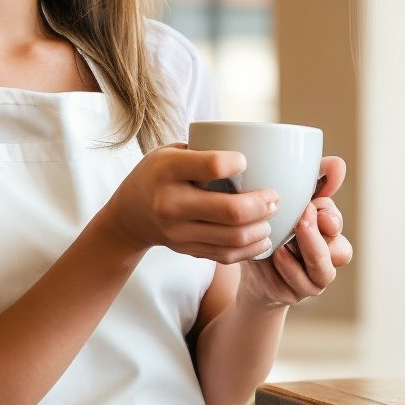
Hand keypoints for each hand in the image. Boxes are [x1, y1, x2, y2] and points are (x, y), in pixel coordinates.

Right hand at [103, 144, 280, 261]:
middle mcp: (171, 204)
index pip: (212, 166)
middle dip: (262, 204)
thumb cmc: (159, 175)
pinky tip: (262, 239)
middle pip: (230, 210)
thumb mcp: (171, 152)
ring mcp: (178, 232)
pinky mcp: (187, 250)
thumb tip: (255, 148)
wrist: (129, 216)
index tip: (245, 161)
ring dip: (261, 229)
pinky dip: (251, 249)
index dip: (237, 162)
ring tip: (270, 218)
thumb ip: (204, 151)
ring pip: (233, 238)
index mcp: (168, 170)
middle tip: (275, 198)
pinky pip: (226, 256)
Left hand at [240, 155, 352, 306]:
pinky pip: (302, 284)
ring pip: (325, 271)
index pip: (335, 222)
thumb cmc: (269, 229)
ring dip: (309, 252)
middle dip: (322, 234)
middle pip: (340, 249)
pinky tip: (277, 254)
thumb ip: (310, 181)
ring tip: (289, 238)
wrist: (248, 268)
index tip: (314, 206)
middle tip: (303, 217)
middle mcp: (325, 255)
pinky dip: (290, 269)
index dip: (330, 216)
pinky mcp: (298, 293)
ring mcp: (314, 278)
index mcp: (323, 230)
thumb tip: (337, 164)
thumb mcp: (283, 203)